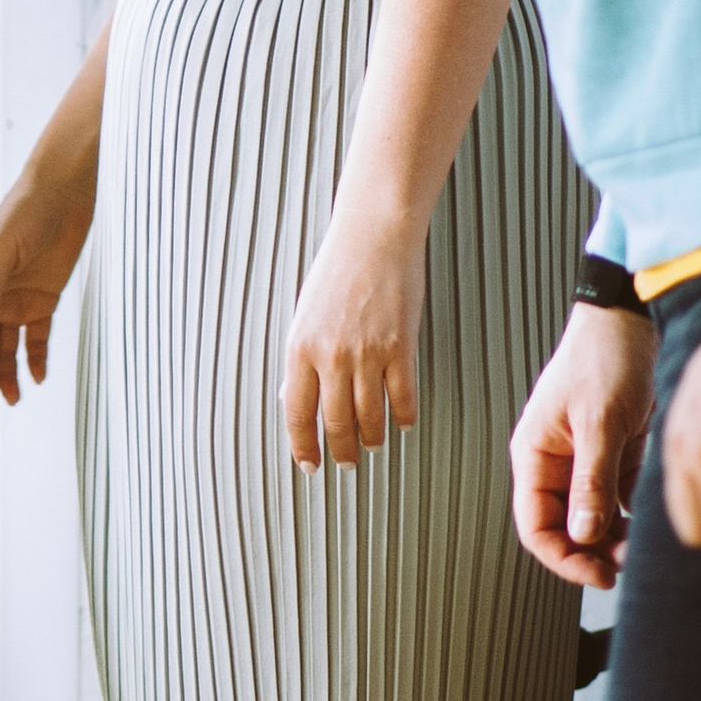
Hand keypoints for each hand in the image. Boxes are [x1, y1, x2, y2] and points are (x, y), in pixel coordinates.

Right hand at [0, 167, 93, 416]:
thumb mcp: (1, 249)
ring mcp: (17, 299)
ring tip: (11, 402)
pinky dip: (36, 359)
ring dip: (7, 375)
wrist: (65, 191)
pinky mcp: (45, 299)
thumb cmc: (25, 211)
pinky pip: (37, 337)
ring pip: (7, 348)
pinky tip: (36, 379)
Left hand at [284, 215, 424, 469]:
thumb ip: (303, 358)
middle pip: (335, 422)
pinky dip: (403, 417)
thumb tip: (296, 398)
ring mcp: (367, 353)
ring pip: (369, 416)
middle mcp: (330, 356)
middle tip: (347, 464)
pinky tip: (403, 424)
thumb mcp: (305, 315)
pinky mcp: (400, 346)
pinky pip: (403, 396)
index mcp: (299, 348)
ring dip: (372, 438)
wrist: (375, 235)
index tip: (310, 465)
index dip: (303, 445)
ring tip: (373, 445)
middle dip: (341, 450)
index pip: (296, 413)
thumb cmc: (337, 272)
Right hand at [509, 303, 655, 586]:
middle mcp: (553, 462)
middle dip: (586, 552)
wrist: (628, 321)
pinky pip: (613, 496)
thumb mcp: (598, 423)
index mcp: (533, 455)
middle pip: (560, 526)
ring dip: (609, 538)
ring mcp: (581, 459)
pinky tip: (645, 521)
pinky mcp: (609, 452)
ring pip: (588, 516)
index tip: (594, 574)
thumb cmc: (603, 359)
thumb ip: (590, 482)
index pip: (534, 524)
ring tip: (636, 549)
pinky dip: (627, 514)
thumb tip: (582, 534)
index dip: (560, 557)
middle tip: (619, 568)